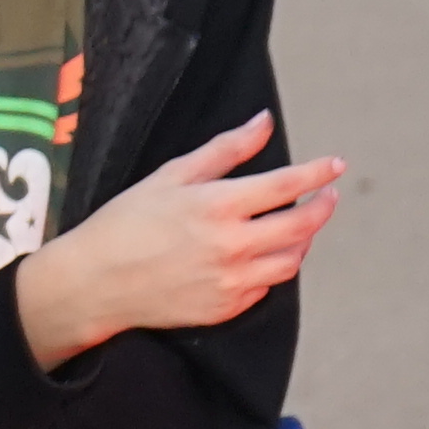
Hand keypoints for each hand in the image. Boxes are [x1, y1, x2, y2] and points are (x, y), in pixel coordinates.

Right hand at [16, 115, 347, 362]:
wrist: (95, 283)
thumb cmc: (124, 224)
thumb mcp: (170, 176)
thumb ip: (224, 150)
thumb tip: (262, 122)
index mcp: (217, 206)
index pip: (287, 185)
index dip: (318, 173)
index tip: (334, 165)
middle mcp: (231, 245)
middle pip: (302, 226)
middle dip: (322, 208)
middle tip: (327, 197)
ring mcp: (231, 281)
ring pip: (291, 260)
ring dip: (301, 241)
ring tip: (294, 227)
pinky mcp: (226, 307)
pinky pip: (266, 286)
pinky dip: (271, 267)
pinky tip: (259, 255)